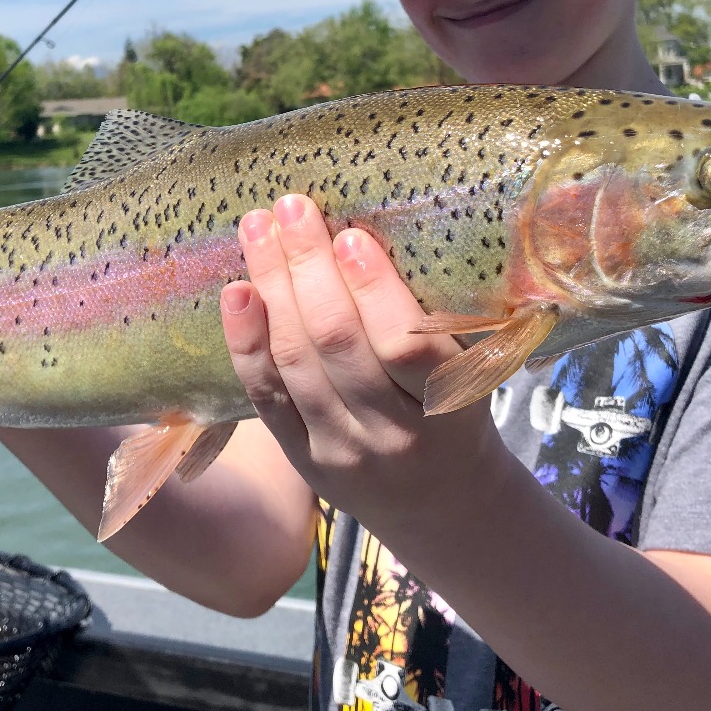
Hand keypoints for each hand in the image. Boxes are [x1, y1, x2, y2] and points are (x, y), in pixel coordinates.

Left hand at [220, 194, 502, 527]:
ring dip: (272, 286)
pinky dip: (246, 341)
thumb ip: (438, 319)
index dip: (372, 289)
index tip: (350, 235)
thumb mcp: (473, 372)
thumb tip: (381, 225)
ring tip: (258, 227)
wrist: (440, 504)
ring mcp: (339, 449)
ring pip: (295, 361)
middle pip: (337, 344)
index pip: (405, 347)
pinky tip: (236, 292)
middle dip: (308, 268)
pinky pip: (265, 394)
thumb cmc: (458, 412)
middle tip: (292, 207)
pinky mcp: (300, 456)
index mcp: (448, 405)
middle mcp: (391, 434)